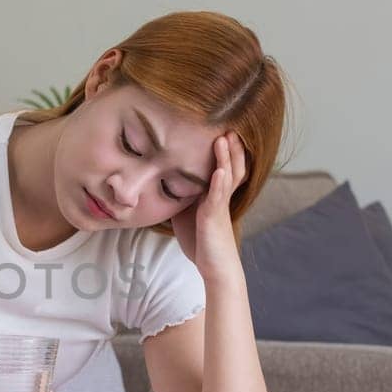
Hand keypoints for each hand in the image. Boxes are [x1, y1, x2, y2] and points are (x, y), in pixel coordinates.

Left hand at [171, 130, 247, 279]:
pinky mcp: (215, 218)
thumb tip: (159, 182)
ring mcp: (220, 206)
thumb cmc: (201, 241)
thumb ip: (180, 196)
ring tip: (224, 138)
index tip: (217, 127)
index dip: (222, 148)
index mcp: (215, 194)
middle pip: (231, 165)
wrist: (214, 268)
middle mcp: (221, 197)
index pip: (221, 165)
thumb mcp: (186, 212)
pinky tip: (218, 171)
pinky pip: (219, 198)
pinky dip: (219, 183)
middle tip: (228, 124)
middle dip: (230, 146)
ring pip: (227, 177)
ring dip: (226, 157)